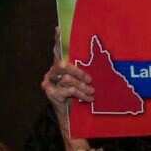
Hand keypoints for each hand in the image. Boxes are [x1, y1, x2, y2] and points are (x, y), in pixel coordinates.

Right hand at [41, 28, 91, 150]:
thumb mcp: (89, 83)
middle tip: (91, 80)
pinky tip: (87, 99)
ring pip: (66, 77)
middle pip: (62, 63)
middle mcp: (52, 72)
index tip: (58, 28)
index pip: (57, 49)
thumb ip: (90, 71)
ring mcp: (49, 82)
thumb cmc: (85, 99)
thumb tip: (101, 55)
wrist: (77, 123)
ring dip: (82, 86)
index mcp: (61, 67)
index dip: (57, 39)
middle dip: (78, 71)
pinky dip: (80, 94)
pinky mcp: (50, 93)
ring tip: (92, 93)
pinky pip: (67, 89)